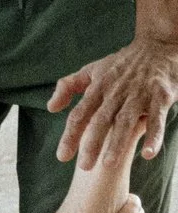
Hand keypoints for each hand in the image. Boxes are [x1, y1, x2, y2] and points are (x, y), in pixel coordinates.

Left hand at [49, 35, 177, 169]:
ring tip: (108, 164)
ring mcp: (139, 94)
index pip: (80, 114)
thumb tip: (51, 108)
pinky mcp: (161, 96)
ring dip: (117, 142)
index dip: (70, 135)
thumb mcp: (92, 70)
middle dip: (91, 143)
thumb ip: (69, 87)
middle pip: (100, 120)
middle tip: (83, 167)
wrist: (157, 45)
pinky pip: (157, 119)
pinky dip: (153, 136)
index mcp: (98, 87)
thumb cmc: (122, 63)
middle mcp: (116, 91)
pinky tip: (148, 154)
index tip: (62, 157)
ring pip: (125, 121)